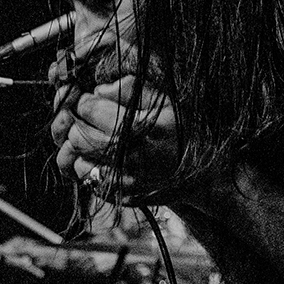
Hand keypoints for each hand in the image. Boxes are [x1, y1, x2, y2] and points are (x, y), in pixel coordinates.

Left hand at [50, 67, 180, 202]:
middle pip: (79, 136)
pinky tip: (103, 159)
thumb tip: (97, 90)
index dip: (85, 101)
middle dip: (79, 124)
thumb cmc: (182, 129)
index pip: (91, 109)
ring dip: (82, 149)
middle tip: (88, 120)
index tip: (89, 100)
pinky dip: (91, 169)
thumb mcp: (165, 100)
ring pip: (80, 162)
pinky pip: (91, 182)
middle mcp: (130, 156)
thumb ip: (131, 88)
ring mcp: (126, 180)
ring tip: (95, 140)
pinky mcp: (124, 195)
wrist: (204, 171)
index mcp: (139, 127)